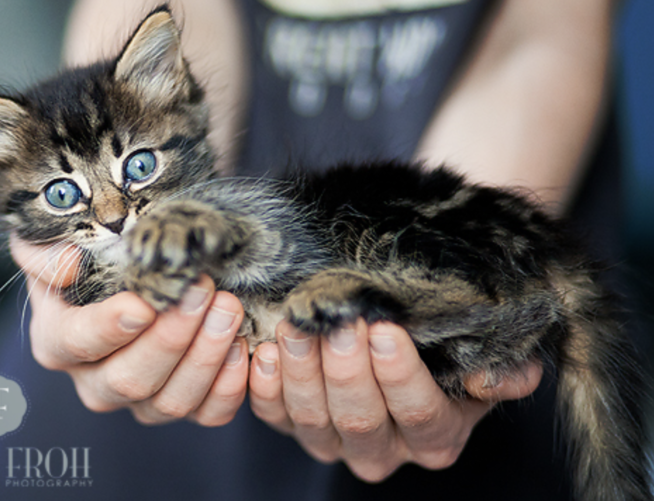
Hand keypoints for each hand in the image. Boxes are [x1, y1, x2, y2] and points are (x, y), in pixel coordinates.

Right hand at [9, 235, 248, 425]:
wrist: (135, 278)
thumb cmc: (94, 260)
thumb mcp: (54, 244)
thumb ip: (44, 252)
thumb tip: (66, 270)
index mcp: (58, 342)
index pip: (76, 343)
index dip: (108, 328)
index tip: (142, 305)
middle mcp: (96, 382)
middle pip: (129, 380)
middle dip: (170, 337)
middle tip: (202, 291)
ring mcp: (141, 401)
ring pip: (170, 402)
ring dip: (205, 357)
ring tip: (228, 309)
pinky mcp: (183, 407)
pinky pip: (207, 414)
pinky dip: (229, 386)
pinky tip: (241, 346)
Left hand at [249, 319, 541, 481]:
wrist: (394, 339)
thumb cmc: (442, 344)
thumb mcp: (486, 353)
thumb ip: (505, 367)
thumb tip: (492, 379)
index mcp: (437, 437)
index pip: (420, 415)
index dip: (401, 376)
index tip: (385, 331)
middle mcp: (383, 449)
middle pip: (361, 420)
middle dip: (347, 370)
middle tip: (339, 324)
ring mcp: (333, 442)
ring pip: (313, 420)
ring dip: (302, 371)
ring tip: (298, 327)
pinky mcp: (293, 426)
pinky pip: (273, 417)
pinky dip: (267, 386)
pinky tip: (267, 352)